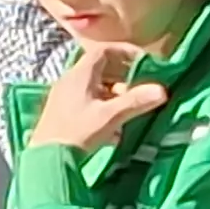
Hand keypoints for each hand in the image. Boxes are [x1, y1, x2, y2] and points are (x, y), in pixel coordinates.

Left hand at [30, 42, 168, 152]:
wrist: (47, 158)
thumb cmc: (78, 132)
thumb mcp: (110, 116)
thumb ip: (135, 101)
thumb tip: (162, 90)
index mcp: (80, 74)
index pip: (103, 50)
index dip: (125, 52)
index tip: (144, 62)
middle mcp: (70, 80)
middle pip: (100, 69)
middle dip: (124, 77)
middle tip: (141, 88)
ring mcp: (65, 96)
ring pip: (95, 88)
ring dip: (115, 95)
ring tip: (131, 109)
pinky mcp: (63, 113)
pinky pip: (88, 102)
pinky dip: (105, 108)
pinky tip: (115, 128)